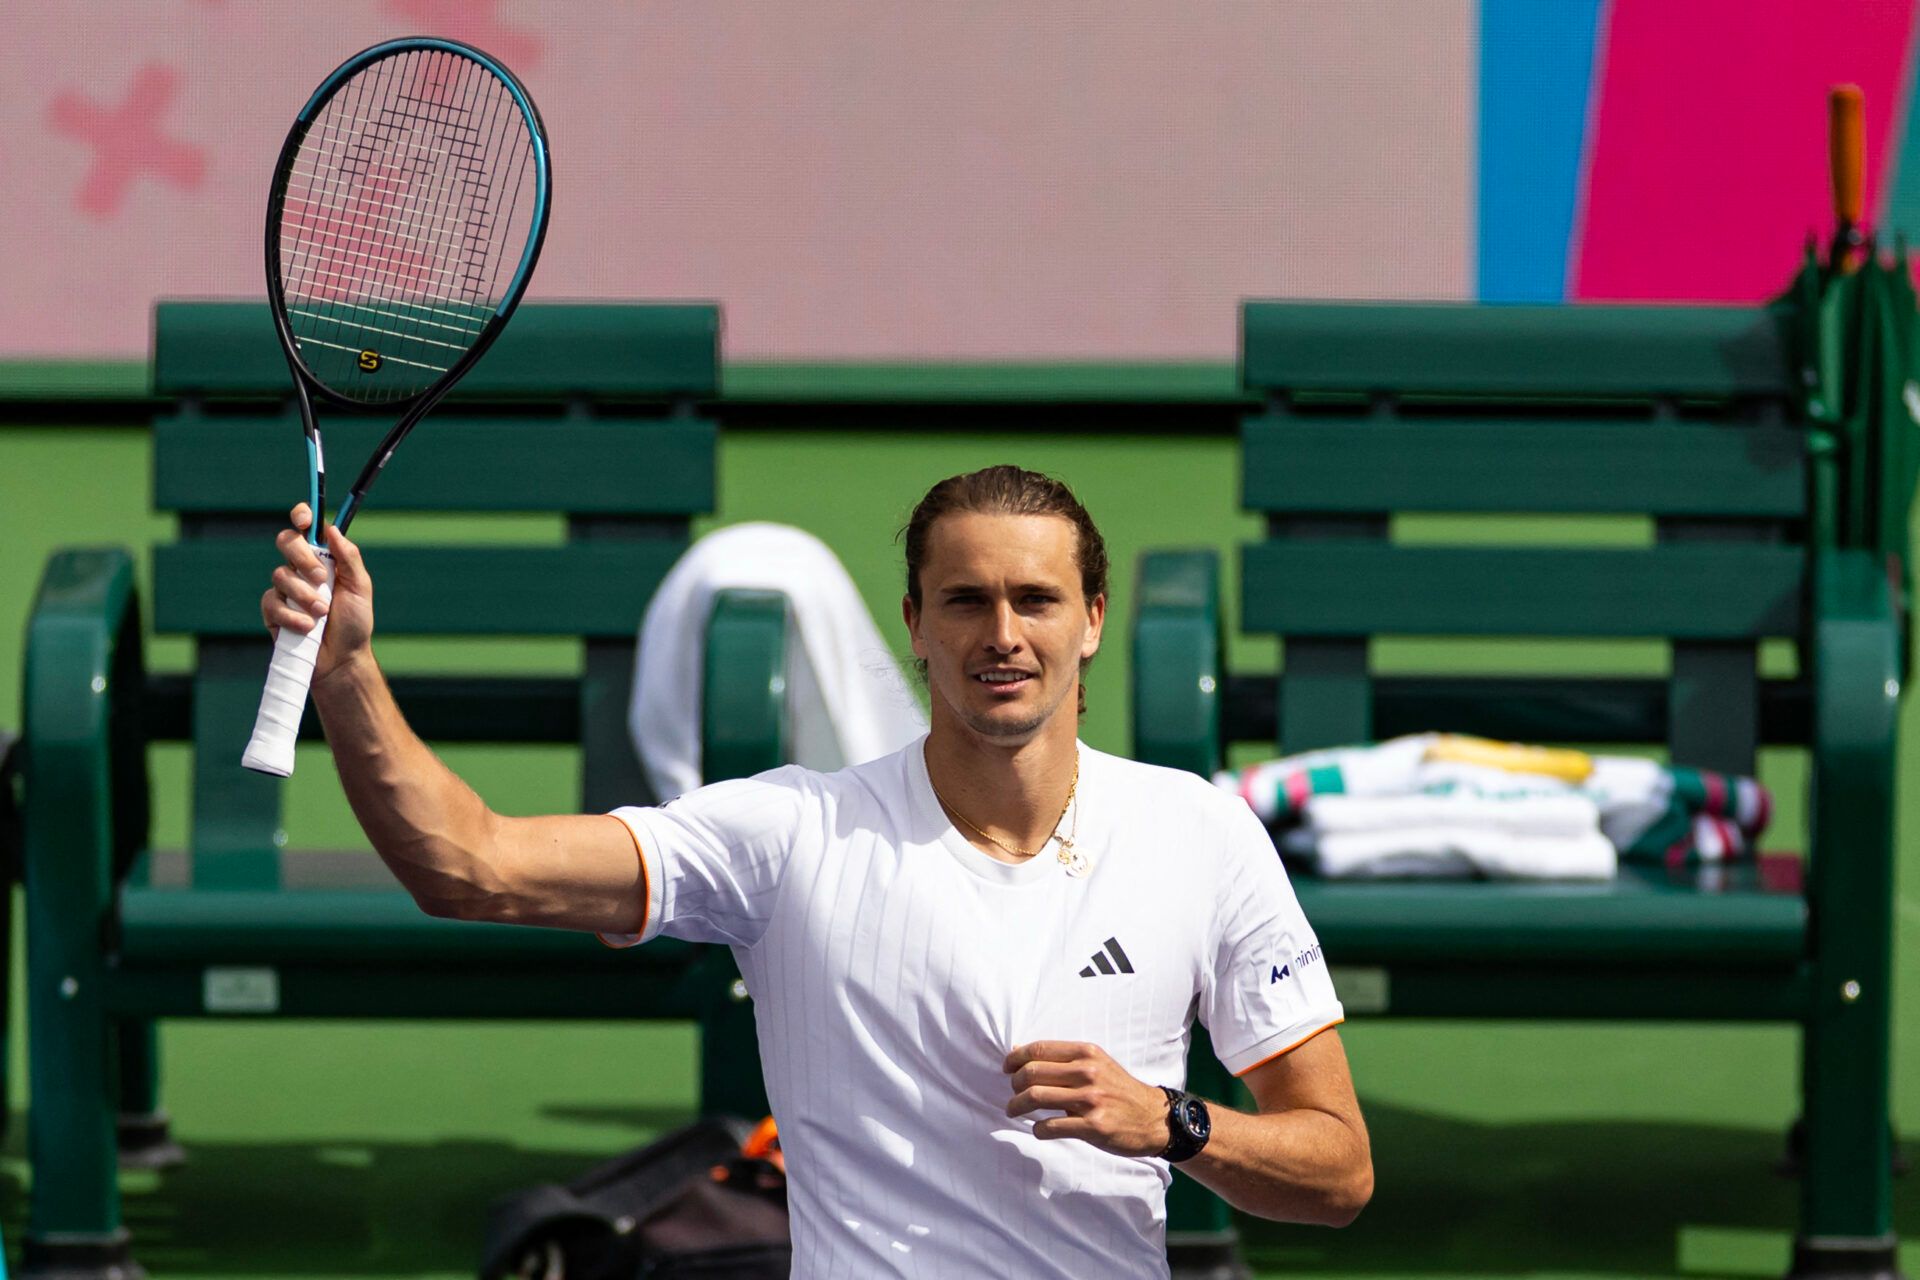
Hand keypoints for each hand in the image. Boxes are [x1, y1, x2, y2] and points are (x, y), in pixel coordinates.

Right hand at [260, 503, 374, 679]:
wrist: (342, 659)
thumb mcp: (360, 588)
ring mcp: (285, 590)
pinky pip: (272, 602)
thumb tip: (332, 530)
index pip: (306, 528)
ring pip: (280, 574)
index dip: (302, 516)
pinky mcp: (273, 611)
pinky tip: (307, 627)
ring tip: (322, 613)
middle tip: (322, 579)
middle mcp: (301, 569)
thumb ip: (348, 558)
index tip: (304, 519)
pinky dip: (292, 615)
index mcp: (323, 558)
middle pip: (286, 542)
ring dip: (304, 595)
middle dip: (302, 558)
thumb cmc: (354, 623)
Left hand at [1003, 1040, 1169, 1157]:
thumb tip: (1019, 1050)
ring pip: (1035, 1098)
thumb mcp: (1096, 1064)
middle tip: (1012, 1092)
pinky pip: (1050, 1127)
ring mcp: (1091, 1100)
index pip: (1039, 1049)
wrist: (1153, 1118)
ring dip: (1016, 1106)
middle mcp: (1088, 1073)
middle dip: (1014, 1084)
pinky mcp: (1094, 1127)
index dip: (1015, 1058)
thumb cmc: (1119, 1090)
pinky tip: (1039, 1129)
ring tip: (1013, 1110)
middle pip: (1032, 1073)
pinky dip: (1037, 1129)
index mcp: (1087, 1053)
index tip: (1007, 1068)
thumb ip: (1061, 1058)